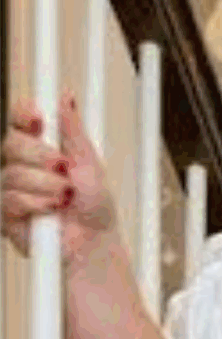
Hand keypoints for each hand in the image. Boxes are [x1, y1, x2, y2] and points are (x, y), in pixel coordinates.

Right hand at [1, 91, 116, 262]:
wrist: (94, 241)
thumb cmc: (95, 205)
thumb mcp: (89, 162)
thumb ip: (73, 130)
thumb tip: (67, 97)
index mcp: (42, 147)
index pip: (20, 120)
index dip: (24, 114)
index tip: (38, 118)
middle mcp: (23, 165)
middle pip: (11, 143)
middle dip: (40, 155)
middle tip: (63, 168)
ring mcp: (12, 188)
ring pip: (12, 173)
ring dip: (46, 186)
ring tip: (65, 197)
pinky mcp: (6, 212)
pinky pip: (10, 199)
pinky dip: (36, 204)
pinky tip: (52, 209)